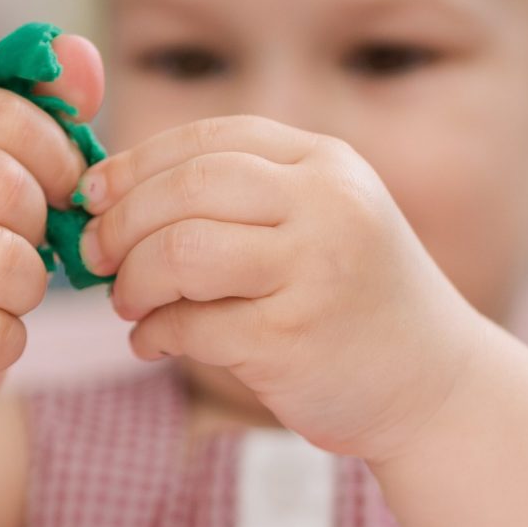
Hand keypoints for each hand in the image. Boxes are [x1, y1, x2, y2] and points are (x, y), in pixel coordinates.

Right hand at [0, 38, 106, 430]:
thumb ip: (45, 115)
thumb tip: (82, 52)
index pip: (6, 115)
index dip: (56, 159)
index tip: (57, 191)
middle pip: (4, 187)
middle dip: (39, 231)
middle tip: (22, 251)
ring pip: (2, 263)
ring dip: (25, 292)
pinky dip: (2, 342)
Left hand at [78, 115, 489, 464]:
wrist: (436, 386)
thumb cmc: (353, 300)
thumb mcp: (320, 220)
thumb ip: (240, 196)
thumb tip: (109, 194)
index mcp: (327, 164)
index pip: (210, 139)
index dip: (136, 164)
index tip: (92, 193)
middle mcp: (326, 206)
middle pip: (187, 188)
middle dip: (122, 222)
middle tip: (96, 255)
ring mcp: (313, 272)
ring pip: (181, 252)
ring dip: (134, 279)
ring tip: (127, 302)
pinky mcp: (292, 340)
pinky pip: (191, 325)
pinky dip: (154, 334)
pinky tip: (153, 343)